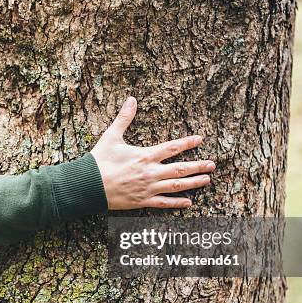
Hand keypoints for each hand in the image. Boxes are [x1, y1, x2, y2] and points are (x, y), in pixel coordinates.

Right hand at [90, 97, 215, 209]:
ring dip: (193, 183)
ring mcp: (148, 188)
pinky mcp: (142, 201)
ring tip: (207, 180)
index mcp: (145, 155)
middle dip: (198, 166)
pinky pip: (164, 203)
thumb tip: (131, 99)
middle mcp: (150, 172)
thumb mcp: (111, 136)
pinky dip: (177, 203)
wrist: (89, 185)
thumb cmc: (99, 161)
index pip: (172, 148)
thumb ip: (124, 118)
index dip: (188, 143)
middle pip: (180, 169)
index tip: (200, 140)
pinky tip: (189, 202)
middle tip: (212, 165)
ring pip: (176, 186)